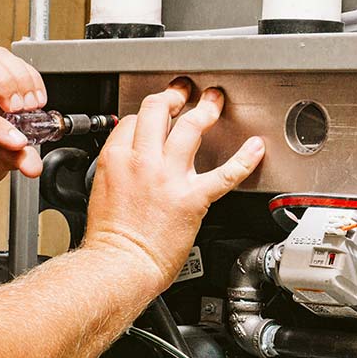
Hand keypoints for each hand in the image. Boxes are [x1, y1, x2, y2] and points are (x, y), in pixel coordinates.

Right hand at [83, 79, 264, 289]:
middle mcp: (142, 161)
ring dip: (206, 109)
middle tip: (185, 92)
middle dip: (174, 95)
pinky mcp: (193, 198)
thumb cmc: (110, 238)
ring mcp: (169, 177)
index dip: (149, 114)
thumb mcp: (101, 190)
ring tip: (215, 102)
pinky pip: (225, 173)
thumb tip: (131, 158)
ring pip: (191, 127)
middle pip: (159, 109)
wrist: (120, 265)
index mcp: (116, 159)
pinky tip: (255, 147)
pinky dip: (244, 158)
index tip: (157, 116)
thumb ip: (118, 168)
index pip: (135, 119)